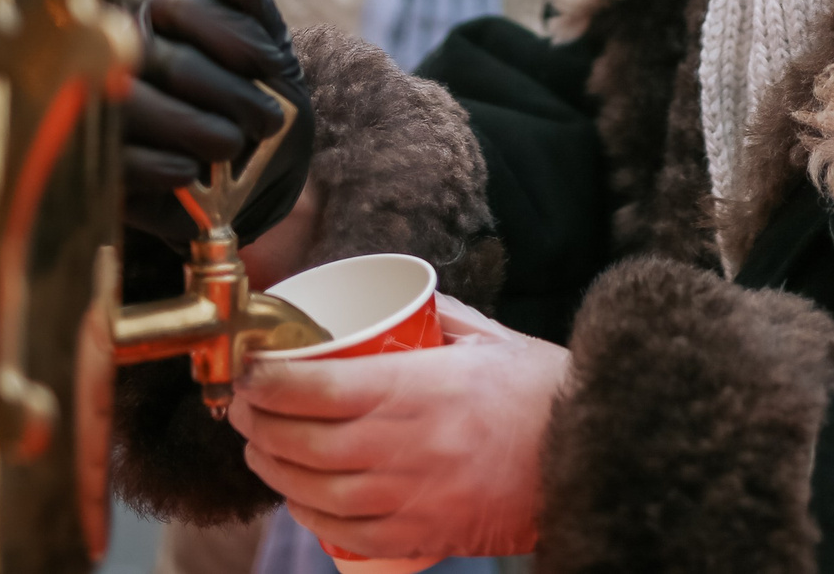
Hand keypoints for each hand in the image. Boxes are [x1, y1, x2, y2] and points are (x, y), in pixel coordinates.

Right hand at [123, 0, 313, 249]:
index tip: (273, 66)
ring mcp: (107, 106)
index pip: (184, 3)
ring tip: (234, 145)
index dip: (235, 35)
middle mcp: (128, 52)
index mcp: (168, 15)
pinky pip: (118, 160)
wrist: (251, 183)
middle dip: (229, 92)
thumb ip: (254, 11)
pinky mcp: (102, 162)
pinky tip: (192, 172)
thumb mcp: (270, 61)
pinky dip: (160, 166)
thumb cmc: (257, 107)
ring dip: (193, 128)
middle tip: (269, 120)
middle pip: (165, 59)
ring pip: (131, 105)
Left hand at [231, 297, 566, 560]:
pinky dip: (307, 512)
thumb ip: (439, 315)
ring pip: (311, 488)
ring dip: (271, 466)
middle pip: (299, 439)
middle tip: (243, 404)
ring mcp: (408, 497)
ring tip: (260, 445)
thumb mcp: (490, 339)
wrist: (590, 458)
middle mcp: (404, 446)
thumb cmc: (543, 394)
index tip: (249, 368)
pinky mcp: (418, 534)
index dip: (265, 379)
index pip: (313, 387)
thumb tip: (396, 299)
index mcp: (418, 389)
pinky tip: (297, 492)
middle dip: (254, 421)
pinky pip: (341, 531)